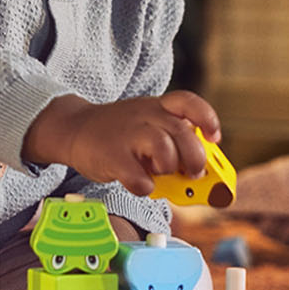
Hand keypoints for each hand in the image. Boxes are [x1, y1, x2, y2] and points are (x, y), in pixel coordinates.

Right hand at [23, 91, 222, 196]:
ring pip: (164, 150)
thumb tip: (200, 172)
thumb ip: (171, 139)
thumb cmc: (120, 133)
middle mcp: (145, 116)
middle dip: (195, 159)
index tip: (214, 138)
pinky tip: (138, 183)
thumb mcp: (147, 124)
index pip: (189, 103)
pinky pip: (140, 178)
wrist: (74, 129)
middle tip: (193, 173)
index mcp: (157, 107)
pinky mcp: (113, 157)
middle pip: (183, 133)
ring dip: (169, 167)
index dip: (207, 120)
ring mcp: (128, 135)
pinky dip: (145, 187)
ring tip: (159, 173)